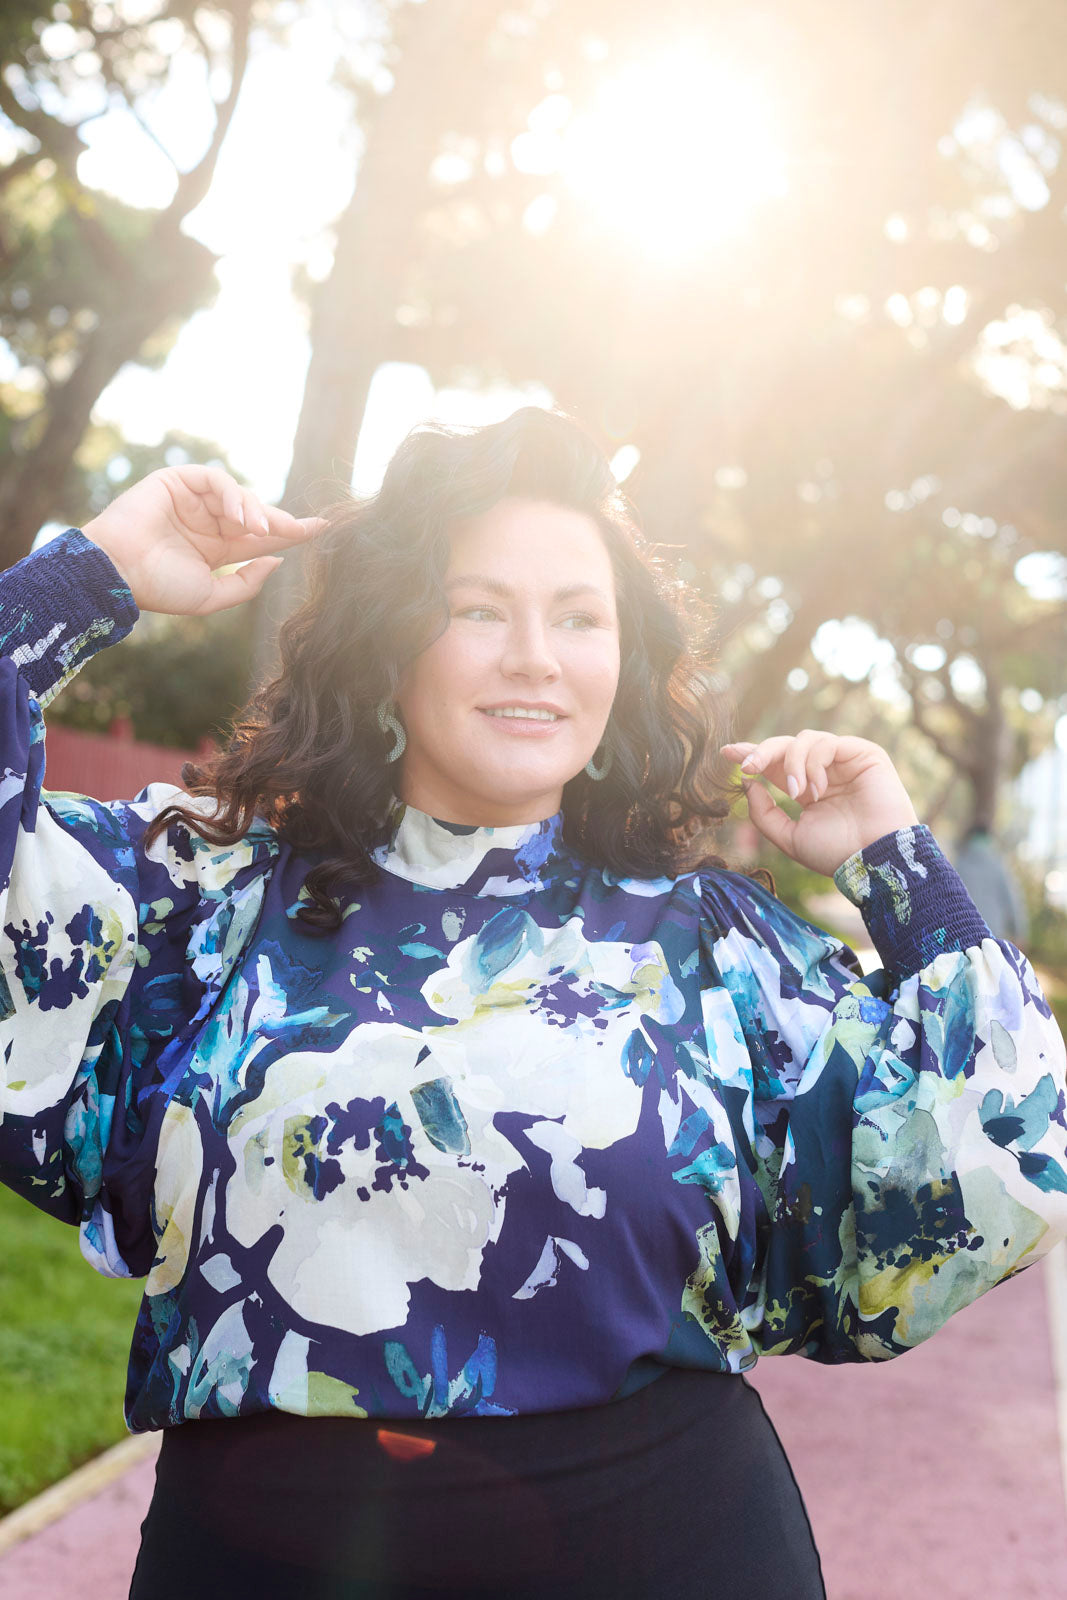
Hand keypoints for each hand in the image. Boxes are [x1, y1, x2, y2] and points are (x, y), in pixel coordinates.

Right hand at [80, 465, 326, 615]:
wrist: (120, 573)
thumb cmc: (160, 588)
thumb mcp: (212, 596)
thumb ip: (246, 583)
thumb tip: (278, 561)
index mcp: (217, 550)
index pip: (262, 539)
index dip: (292, 532)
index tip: (322, 528)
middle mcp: (208, 524)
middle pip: (256, 515)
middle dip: (282, 521)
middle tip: (305, 528)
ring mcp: (193, 501)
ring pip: (239, 497)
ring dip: (255, 511)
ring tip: (261, 530)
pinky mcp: (176, 481)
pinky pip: (215, 480)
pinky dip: (231, 493)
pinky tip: (238, 514)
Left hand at [719, 730, 918, 876]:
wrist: (874, 859)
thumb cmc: (836, 853)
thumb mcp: (789, 837)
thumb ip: (764, 814)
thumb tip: (747, 783)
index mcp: (806, 789)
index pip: (775, 764)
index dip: (752, 755)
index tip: (726, 752)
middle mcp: (824, 772)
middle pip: (785, 746)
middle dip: (762, 752)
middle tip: (747, 766)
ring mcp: (843, 761)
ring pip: (804, 739)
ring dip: (792, 764)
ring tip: (796, 793)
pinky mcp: (863, 753)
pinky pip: (826, 743)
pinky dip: (814, 763)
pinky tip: (816, 789)